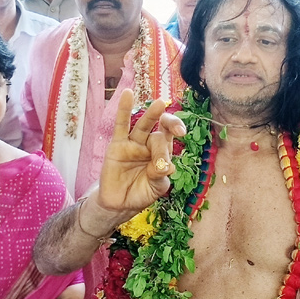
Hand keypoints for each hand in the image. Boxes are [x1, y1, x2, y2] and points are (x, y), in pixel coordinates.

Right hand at [95, 90, 185, 217]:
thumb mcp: (157, 187)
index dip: (176, 132)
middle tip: (177, 128)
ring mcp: (133, 143)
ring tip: (160, 103)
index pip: (170, 138)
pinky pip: (121, 125)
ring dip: (151, 115)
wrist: (120, 204)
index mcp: (163, 152)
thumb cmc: (142, 192)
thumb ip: (161, 176)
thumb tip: (166, 166)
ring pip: (144, 125)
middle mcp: (149, 144)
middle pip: (160, 130)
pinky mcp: (117, 145)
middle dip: (170, 124)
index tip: (182, 132)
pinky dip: (123, 110)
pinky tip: (128, 94)